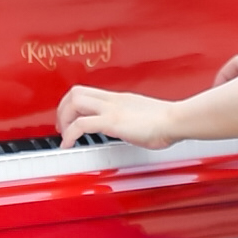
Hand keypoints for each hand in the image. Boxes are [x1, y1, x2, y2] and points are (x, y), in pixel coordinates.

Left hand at [58, 84, 176, 148]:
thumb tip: (129, 129)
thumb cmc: (166, 121)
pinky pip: (82, 125)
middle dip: (62, 110)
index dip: (72, 104)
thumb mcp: (142, 116)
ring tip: (64, 135)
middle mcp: (112, 101)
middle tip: (62, 126)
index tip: (70, 118)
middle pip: (75, 93)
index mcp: (119, 99)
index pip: (87, 92)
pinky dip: (69, 135)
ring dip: (63, 119)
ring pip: (74, 103)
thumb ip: (131, 119)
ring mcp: (111, 110)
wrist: (175, 120)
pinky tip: (69, 145)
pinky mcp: (112, 122)